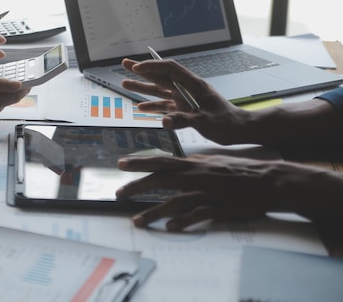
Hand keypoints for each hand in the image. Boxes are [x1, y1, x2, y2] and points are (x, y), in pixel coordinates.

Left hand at [116, 154, 342, 230]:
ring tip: (137, 221)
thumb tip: (174, 169)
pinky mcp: (218, 207)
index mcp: (194, 164)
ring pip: (174, 202)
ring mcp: (206, 192)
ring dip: (154, 212)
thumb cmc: (240, 171)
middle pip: (160, 180)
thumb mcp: (212, 163)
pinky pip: (197, 215)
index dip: (140, 163)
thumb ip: (192, 166)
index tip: (121, 164)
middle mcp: (196, 176)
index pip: (161, 161)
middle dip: (137, 187)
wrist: (269, 180)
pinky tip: (170, 227)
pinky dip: (183, 221)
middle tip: (118, 193)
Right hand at [121, 57, 252, 144]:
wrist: (239, 130)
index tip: (136, 68)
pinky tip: (140, 108)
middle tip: (124, 64)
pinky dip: (152, 105)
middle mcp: (186, 89)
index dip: (152, 66)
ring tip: (125, 83)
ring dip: (143, 87)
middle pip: (161, 76)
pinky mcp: (184, 111)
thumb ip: (184, 120)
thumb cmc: (227, 122)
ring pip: (159, 90)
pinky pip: (164, 105)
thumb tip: (164, 121)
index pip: (170, 69)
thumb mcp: (206, 121)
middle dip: (142, 70)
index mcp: (193, 85)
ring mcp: (184, 100)